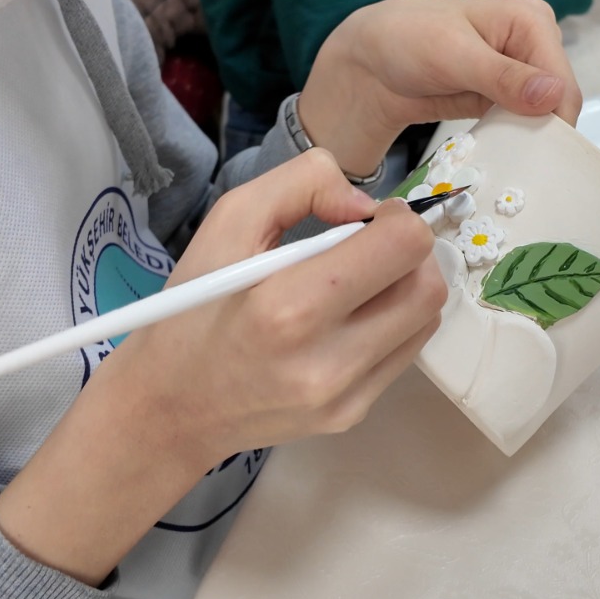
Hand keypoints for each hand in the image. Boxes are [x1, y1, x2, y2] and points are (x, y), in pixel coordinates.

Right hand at [0, 151, 444, 582]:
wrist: (171, 407)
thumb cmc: (193, 307)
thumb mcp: (227, 222)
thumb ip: (301, 183)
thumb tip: (364, 203)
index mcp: (287, 305)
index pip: (402, 246)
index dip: (395, 218)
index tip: (366, 219)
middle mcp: (325, 359)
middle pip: (428, 287)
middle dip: (410, 253)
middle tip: (371, 246)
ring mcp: (344, 395)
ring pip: (426, 321)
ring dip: (406, 288)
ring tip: (358, 282)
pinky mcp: (352, 415)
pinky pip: (405, 353)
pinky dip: (392, 324)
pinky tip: (349, 318)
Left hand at [297, 0, 582, 177]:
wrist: (371, 60)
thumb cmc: (405, 40)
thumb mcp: (453, 56)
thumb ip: (502, 76)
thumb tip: (552, 95)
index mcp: (531, 19)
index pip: (562, 80)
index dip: (554, 119)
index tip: (536, 154)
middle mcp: (534, 43)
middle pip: (559, 101)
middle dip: (543, 131)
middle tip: (518, 162)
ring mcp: (521, 72)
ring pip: (545, 116)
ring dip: (529, 139)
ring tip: (507, 159)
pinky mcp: (506, 96)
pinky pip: (524, 124)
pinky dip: (515, 140)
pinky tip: (499, 152)